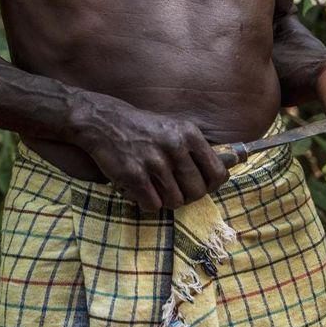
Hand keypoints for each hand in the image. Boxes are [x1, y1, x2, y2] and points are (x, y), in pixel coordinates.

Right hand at [71, 95, 229, 209]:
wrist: (103, 121)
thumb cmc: (142, 128)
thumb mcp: (174, 128)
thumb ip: (196, 149)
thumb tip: (222, 174)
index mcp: (189, 134)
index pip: (217, 174)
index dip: (210, 185)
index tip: (199, 185)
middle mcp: (175, 146)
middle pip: (197, 192)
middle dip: (186, 195)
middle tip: (173, 188)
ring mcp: (154, 161)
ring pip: (176, 201)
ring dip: (165, 199)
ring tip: (154, 187)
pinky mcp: (134, 175)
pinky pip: (153, 205)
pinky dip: (147, 203)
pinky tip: (141, 190)